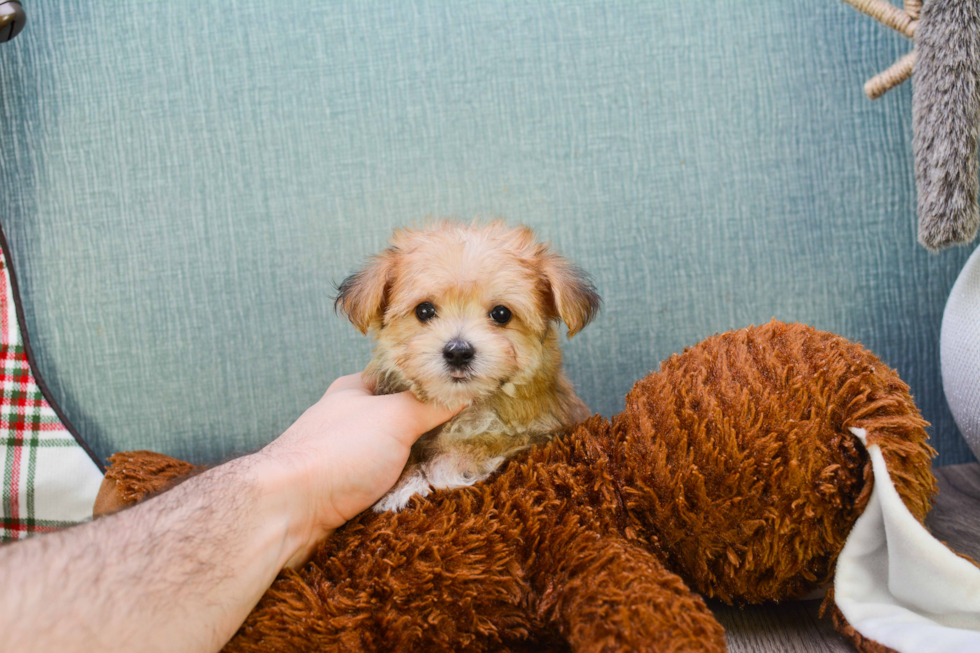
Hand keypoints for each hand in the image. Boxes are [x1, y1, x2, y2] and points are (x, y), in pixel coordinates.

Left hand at [261, 373, 460, 566]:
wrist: (286, 513)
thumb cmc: (337, 452)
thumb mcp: (394, 416)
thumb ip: (430, 403)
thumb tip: (462, 389)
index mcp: (355, 391)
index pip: (402, 378)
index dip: (433, 386)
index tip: (466, 396)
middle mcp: (348, 422)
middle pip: (401, 423)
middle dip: (431, 435)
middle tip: (468, 442)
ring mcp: (345, 460)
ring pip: (394, 460)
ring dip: (417, 470)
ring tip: (454, 475)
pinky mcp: (343, 496)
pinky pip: (383, 491)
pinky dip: (401, 496)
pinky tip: (423, 501)